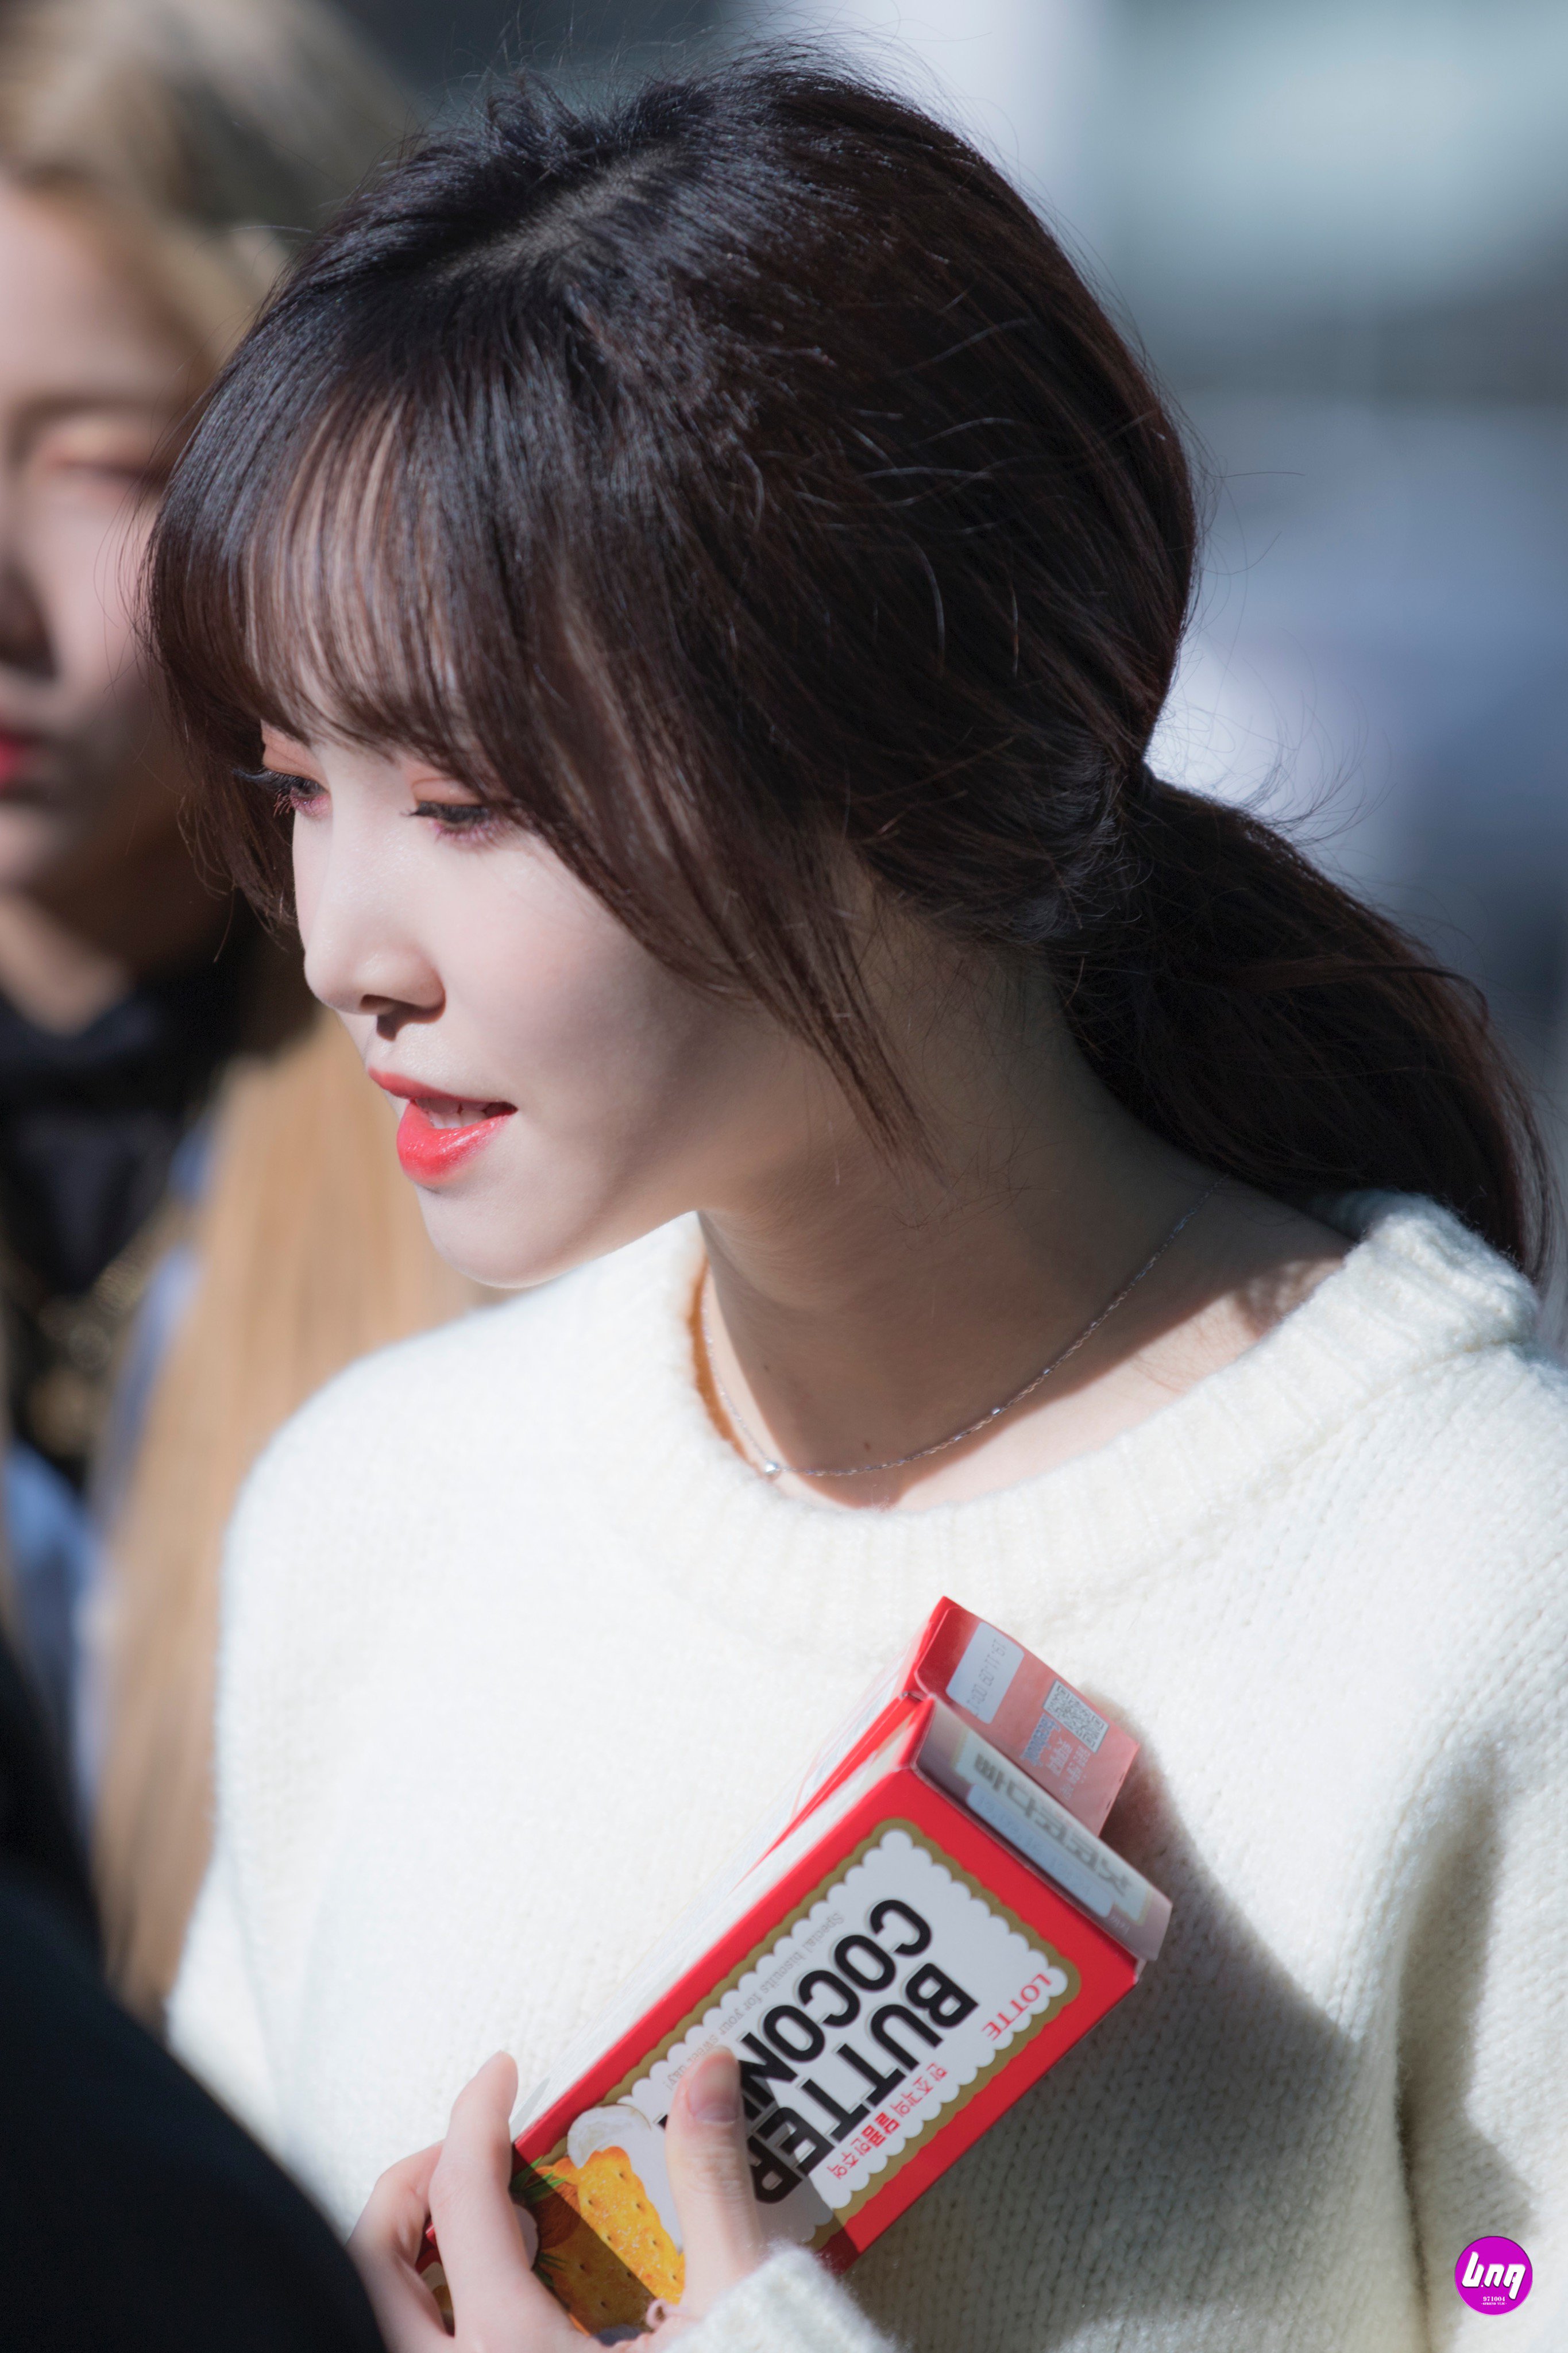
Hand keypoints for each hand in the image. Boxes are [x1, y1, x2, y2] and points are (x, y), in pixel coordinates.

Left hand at [350, 2046, 768, 2349]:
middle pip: (371, 2265)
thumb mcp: (728, 2307)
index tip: (500, 2077)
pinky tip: (485, 2316)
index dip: (476, 2117)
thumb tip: (707, 2077)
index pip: (460, 2198)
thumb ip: (708, 2184)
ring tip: (472, 2237)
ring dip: (404, 2266)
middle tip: (468, 2157)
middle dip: (409, 2190)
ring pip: (371, 2320)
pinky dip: (421, 2322)